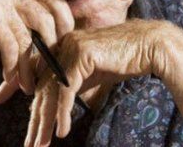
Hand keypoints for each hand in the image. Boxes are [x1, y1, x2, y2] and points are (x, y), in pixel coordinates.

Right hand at [0, 0, 75, 105]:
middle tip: (49, 67)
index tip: (59, 45)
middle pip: (50, 16)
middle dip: (52, 46)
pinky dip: (12, 66)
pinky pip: (13, 46)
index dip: (64, 23)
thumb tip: (56, 23)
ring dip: (30, 66)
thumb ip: (21, 6)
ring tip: (28, 83)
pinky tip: (7, 78)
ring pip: (31, 37)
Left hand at [23, 20, 182, 146]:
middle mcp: (62, 45)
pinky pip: (66, 91)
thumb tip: (57, 105)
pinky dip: (62, 113)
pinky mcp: (81, 56)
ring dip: (45, 122)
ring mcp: (70, 48)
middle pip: (43, 88)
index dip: (35, 107)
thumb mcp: (93, 74)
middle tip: (31, 143)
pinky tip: (62, 131)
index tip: (33, 130)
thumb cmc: (126, 60)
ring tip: (40, 144)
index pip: (42, 81)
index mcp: (63, 47)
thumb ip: (74, 84)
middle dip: (36, 120)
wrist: (151, 46)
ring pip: (51, 91)